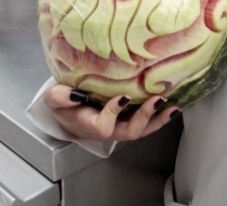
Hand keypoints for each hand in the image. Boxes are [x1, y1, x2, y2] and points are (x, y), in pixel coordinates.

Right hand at [43, 83, 178, 141]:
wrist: (68, 110)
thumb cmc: (63, 103)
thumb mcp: (53, 98)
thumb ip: (59, 97)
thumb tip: (76, 94)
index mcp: (89, 123)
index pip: (103, 125)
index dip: (113, 113)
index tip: (122, 96)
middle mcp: (108, 129)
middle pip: (129, 132)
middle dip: (144, 117)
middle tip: (156, 100)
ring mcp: (119, 127)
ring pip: (141, 131)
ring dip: (157, 120)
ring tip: (172, 107)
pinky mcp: (127, 121)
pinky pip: (145, 125)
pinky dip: (159, 118)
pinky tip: (172, 108)